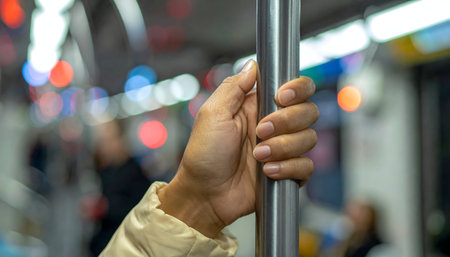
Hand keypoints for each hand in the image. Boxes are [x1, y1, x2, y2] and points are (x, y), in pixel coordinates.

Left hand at [158, 60, 318, 237]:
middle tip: (260, 131)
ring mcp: (282, 149)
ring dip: (283, 147)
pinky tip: (267, 172)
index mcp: (257, 106)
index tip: (281, 98)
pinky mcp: (287, 172)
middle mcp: (275, 125)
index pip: (295, 88)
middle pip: (308, 111)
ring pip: (309, 138)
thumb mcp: (212, 114)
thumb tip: (253, 64)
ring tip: (258, 156)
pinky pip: (306, 166)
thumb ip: (233, 87)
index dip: (297, 90)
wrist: (205, 194)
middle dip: (287, 121)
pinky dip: (288, 168)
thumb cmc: (203, 155)